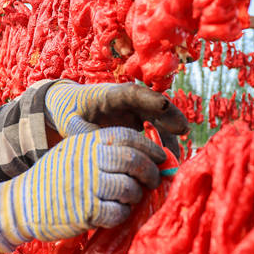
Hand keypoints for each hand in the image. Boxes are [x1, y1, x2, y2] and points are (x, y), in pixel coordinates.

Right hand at [0, 126, 164, 252]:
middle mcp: (88, 159)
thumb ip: (104, 151)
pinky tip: (114, 213)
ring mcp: (87, 185)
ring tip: (129, 199)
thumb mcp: (74, 152)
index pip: (128, 138)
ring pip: (129, 188)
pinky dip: (122, 214)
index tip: (161, 158)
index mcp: (87, 142)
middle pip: (133, 162)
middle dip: (150, 173)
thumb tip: (148, 157)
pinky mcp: (85, 211)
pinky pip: (118, 213)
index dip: (150, 148)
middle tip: (153, 181)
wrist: (22, 203)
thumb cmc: (54, 178)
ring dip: (136, 196)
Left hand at [44, 81, 188, 157]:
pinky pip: (156, 132)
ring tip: (178, 153)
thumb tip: (102, 147)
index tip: (163, 105)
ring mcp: (137, 111)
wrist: (70, 107)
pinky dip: (163, 145)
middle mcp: (129, 101)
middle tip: (183, 129)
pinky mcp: (140, 123)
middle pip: (153, 104)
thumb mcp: (71, 122)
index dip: (149, 98)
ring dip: (170, 135)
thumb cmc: (70, 112)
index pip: (133, 92)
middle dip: (170, 115)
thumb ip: (84, 133)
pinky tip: (169, 162)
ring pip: (159, 120)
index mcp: (110, 94)